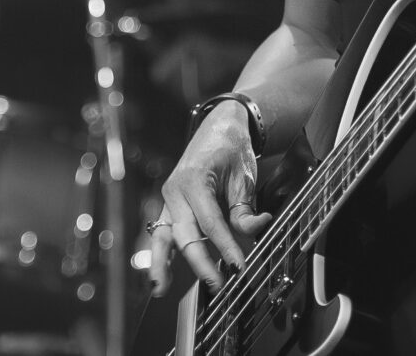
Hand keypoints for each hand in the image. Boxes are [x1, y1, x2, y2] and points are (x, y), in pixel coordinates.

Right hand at [147, 101, 273, 294]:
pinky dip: (161, 254)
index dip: (225, 247)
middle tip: (218, 284)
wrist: (218, 127)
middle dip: (200, 263)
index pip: (211, 223)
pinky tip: (160, 275)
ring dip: (161, 263)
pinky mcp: (169, 206)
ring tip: (161, 288)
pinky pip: (163, 232)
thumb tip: (255, 230)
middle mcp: (175, 191)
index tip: (238, 267)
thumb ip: (245, 209)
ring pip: (162, 236)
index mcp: (194, 180)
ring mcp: (168, 199)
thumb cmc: (231, 149)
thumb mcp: (244, 176)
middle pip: (185, 235)